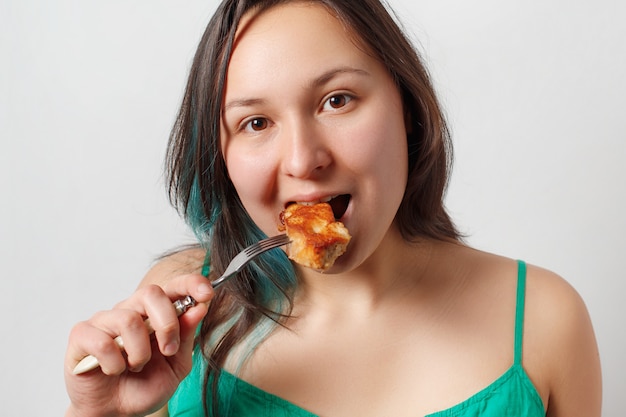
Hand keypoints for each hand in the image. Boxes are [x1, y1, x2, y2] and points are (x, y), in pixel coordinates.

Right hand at [64, 274, 212, 416]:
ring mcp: (104, 320)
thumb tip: (199, 307)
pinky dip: (115, 364)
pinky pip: (103, 341)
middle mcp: (130, 310)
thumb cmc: (144, 385)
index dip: (190, 283)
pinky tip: (113, 371)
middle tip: (168, 350)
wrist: (114, 412)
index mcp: (155, 314)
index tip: (206, 293)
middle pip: (151, 293)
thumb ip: (186, 337)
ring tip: (135, 367)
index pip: (173, 286)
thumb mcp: (176, 365)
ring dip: (139, 353)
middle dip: (167, 323)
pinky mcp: (82, 335)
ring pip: (129, 320)